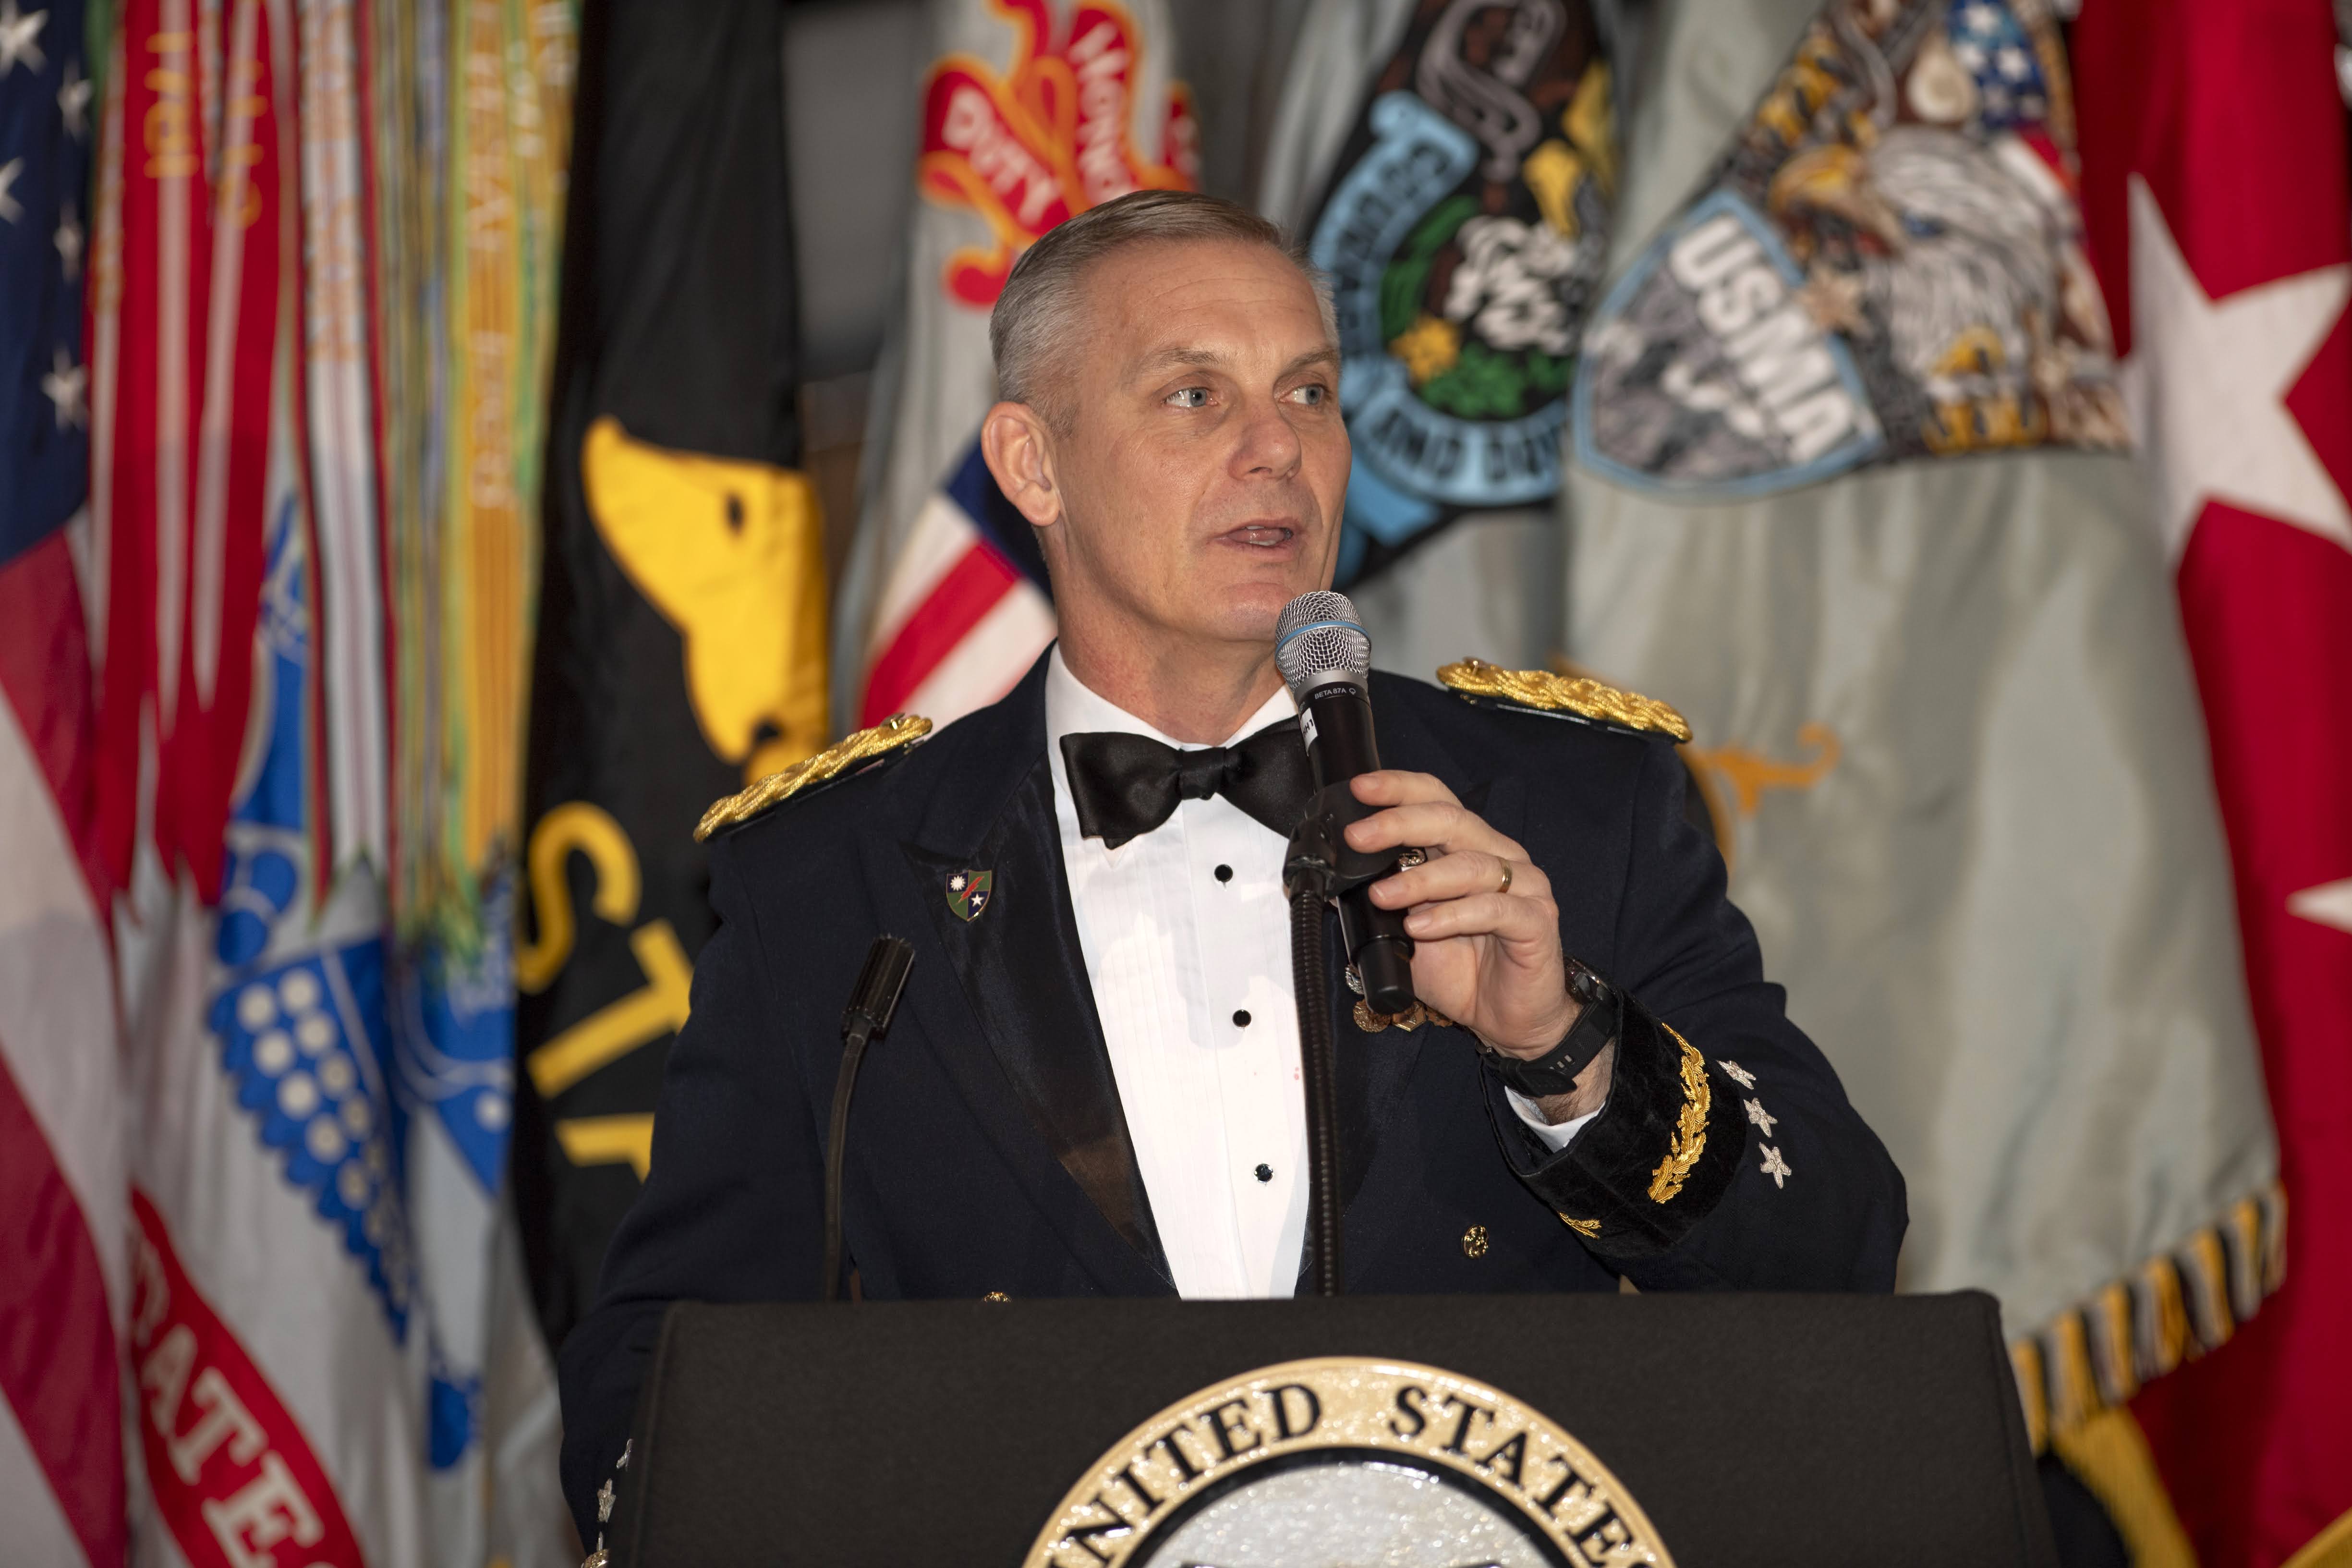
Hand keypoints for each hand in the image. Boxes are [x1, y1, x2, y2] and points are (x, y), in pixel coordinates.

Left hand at [1345, 771, 1612, 1121]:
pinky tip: (1421, 927)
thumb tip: (1334, 881)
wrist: (1507, 1020)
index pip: (1436, 800)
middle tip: (1359, 836)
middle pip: (1451, 820)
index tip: (1361, 788)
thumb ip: (1382, 901)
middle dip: (1399, 824)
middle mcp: (1498, 857)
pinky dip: (1451, 915)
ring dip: (1419, 879)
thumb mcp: (1406, 932)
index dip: (1399, 789)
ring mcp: (1524, 887)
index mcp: (1468, 848)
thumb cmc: (1462, 972)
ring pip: (1469, 865)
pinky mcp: (1536, 921)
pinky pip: (1494, 909)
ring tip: (1383, 896)